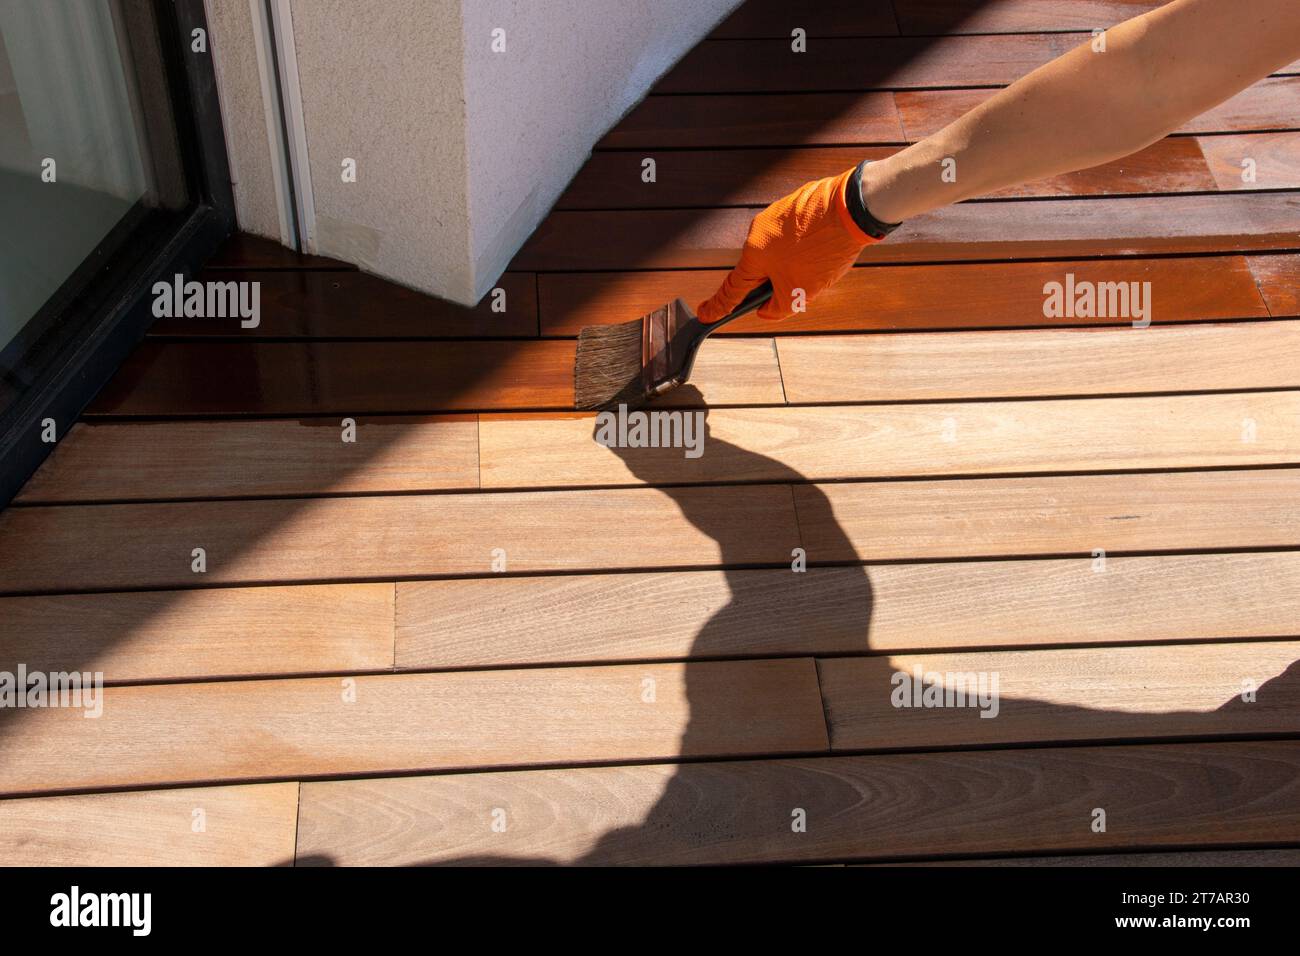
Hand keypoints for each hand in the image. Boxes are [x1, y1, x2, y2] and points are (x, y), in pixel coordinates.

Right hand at [696, 166, 879, 322]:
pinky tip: (825, 248)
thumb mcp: (799, 294)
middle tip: (800, 289)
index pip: (732, 289)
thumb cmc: (821, 251)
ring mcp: (776, 214)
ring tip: (821, 263)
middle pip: (761, 269)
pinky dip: (806, 246)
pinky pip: (794, 234)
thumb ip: (777, 309)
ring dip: (795, 264)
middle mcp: (758, 232)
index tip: (704, 314)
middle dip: (777, 283)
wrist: (851, 209)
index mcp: (753, 255)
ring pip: (780, 252)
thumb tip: (766, 311)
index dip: (718, 306)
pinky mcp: (796, 205)